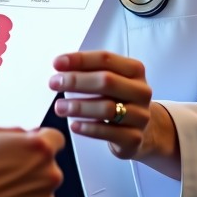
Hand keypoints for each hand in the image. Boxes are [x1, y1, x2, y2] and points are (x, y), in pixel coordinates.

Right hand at [0, 126, 64, 196]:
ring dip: (25, 195)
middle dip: (30, 171)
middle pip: (48, 170)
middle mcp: (48, 176)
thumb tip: (26, 136)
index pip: (56, 139)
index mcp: (39, 149)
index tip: (31, 149)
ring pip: (40, 196)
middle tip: (3, 175)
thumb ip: (15, 133)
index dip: (41, 142)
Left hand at [49, 51, 179, 176]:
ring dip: (78, 106)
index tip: (57, 63)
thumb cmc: (118, 99)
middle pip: (107, 81)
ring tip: (59, 107)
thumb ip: (89, 71)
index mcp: (134, 70)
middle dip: (76, 81)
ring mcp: (140, 115)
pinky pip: (108, 132)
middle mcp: (141, 91)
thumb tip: (60, 66)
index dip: (79, 59)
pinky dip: (88, 128)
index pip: (105, 59)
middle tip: (53, 83)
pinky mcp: (135, 138)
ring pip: (107, 108)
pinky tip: (74, 125)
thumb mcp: (110, 80)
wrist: (142, 130)